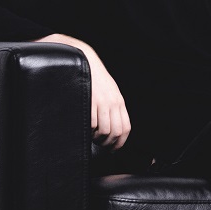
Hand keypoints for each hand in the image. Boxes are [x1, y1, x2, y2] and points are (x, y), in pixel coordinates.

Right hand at [38, 34, 131, 148]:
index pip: (125, 128)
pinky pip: (92, 124)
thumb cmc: (95, 79)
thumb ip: (113, 107)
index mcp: (120, 102)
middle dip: (108, 143)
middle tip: (100, 145)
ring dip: (97, 138)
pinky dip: (89, 130)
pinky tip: (86, 127)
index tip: (113, 149)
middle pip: (116, 133)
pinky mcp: (90, 101)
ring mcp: (102, 102)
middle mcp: (113, 103)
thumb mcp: (109, 92)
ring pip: (104, 131)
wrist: (85, 60)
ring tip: (92, 136)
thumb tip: (114, 127)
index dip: (120, 143)